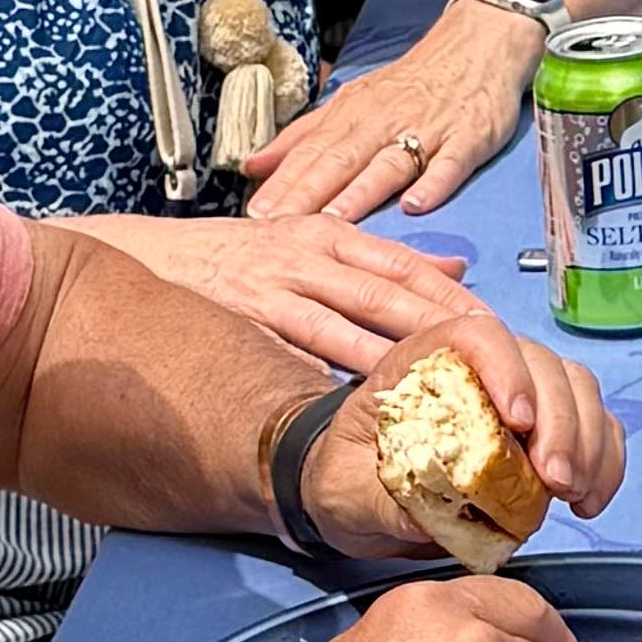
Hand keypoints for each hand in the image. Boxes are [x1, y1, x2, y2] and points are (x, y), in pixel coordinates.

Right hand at [69, 204, 499, 379]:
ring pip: (345, 326)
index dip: (453, 301)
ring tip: (440, 395)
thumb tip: (455, 274)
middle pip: (388, 296)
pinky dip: (324, 378)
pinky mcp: (240, 323)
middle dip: (441, 333)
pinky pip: (291, 355)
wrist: (143, 255)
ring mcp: (272, 289)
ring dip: (393, 361)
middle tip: (488, 369)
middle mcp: (306, 256)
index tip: (498, 333)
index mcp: (329, 234)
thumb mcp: (310, 242)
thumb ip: (380, 262)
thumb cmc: (235, 258)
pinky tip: (355, 407)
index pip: (406, 267)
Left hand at [242, 0, 551, 220]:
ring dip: (361, 192)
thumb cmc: (411, 83)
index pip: (310, 151)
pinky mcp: (468, 137)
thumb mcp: (352, 101)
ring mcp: (428, 129)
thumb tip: (252, 166)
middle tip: (279, 224)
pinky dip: (433, 183)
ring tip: (334, 219)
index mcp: (353, 113)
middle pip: (341, 159)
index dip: (282, 183)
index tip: (253, 213)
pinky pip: (449, 163)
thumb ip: (303, 137)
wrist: (478, 42)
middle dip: (308, 193)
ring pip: (389, 163)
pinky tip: (415, 205)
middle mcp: (384, 120)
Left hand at [326, 285, 623, 535]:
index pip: (475, 334)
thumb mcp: (345, 493)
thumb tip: (432, 515)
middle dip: (560, 421)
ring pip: (577, 389)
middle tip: (556, 482)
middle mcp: (478, 367)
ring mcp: (518, 394)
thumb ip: (383, 500)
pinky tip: (590, 499)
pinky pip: (593, 426)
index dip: (506, 368)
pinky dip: (604, 459)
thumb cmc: (346, 479)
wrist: (354, 495)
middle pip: (539, 362)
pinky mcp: (544, 429)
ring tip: (573, 494)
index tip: (519, 422)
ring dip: (588, 440)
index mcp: (422, 362)